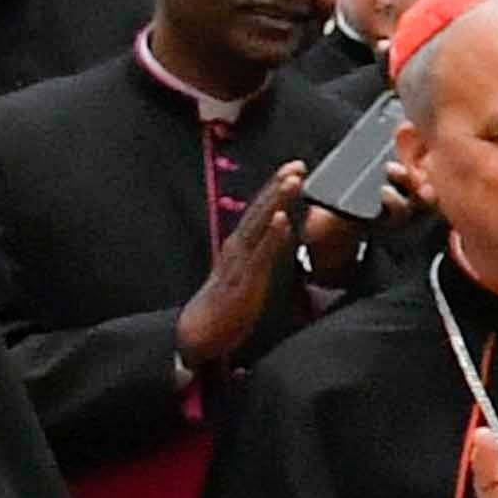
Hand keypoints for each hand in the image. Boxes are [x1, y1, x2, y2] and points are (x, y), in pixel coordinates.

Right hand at [175, 167, 311, 377]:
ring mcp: (240, 261)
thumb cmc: (226, 306)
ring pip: (261, 224)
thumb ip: (266, 249)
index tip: (295, 169)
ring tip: (293, 179)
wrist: (198, 334)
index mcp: (240, 245)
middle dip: (279, 185)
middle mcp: (238, 247)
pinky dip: (272, 235)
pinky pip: (260, 254)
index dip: (276, 189)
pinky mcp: (244, 280)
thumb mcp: (249, 273)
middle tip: (298, 163)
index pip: (261, 211)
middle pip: (260, 209)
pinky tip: (283, 219)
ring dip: (277, 201)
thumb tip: (285, 229)